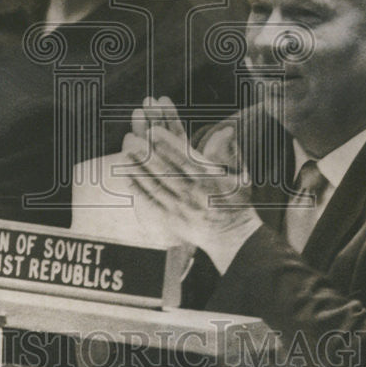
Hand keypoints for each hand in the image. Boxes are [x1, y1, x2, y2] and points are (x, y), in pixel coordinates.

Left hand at [123, 97, 261, 272]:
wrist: (231, 236)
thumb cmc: (235, 201)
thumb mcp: (240, 176)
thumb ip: (229, 152)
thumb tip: (226, 130)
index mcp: (209, 180)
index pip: (184, 159)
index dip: (167, 145)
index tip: (153, 131)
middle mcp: (192, 193)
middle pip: (165, 170)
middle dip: (147, 154)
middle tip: (132, 139)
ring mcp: (180, 208)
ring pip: (155, 185)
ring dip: (138, 169)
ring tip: (126, 154)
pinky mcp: (171, 220)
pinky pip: (151, 203)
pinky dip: (139, 190)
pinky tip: (128, 177)